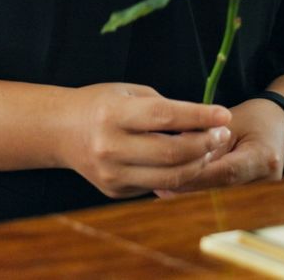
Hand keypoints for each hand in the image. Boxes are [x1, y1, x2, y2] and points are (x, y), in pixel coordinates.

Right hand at [57, 82, 232, 198]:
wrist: (60, 131)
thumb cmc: (101, 105)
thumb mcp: (128, 93)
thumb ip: (164, 107)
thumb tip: (205, 124)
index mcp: (113, 114)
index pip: (165, 117)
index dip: (199, 116)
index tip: (224, 114)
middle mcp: (110, 147)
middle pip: (172, 153)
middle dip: (205, 144)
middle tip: (222, 134)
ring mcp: (111, 173)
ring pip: (170, 178)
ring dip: (198, 164)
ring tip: (210, 149)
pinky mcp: (114, 191)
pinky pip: (156, 186)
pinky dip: (177, 175)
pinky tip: (186, 161)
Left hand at [154, 97, 283, 195]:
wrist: (281, 124)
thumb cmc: (256, 117)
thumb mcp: (230, 122)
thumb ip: (206, 138)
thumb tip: (175, 152)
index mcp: (263, 157)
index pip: (223, 171)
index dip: (193, 173)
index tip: (164, 170)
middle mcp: (266, 178)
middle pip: (217, 186)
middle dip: (185, 182)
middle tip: (153, 181)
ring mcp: (262, 189)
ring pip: (217, 191)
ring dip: (189, 186)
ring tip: (157, 182)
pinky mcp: (253, 194)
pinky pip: (220, 191)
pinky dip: (199, 185)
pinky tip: (174, 184)